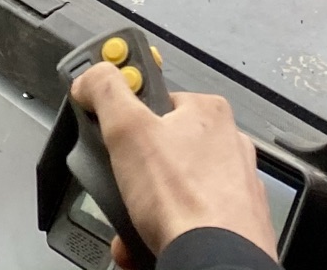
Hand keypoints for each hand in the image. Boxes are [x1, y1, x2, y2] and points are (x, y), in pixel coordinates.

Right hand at [70, 62, 277, 265]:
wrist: (216, 260)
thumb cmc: (185, 201)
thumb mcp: (128, 130)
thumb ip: (106, 92)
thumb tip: (93, 74)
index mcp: (207, 112)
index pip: (156, 99)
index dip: (125, 117)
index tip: (108, 129)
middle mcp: (227, 144)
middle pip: (161, 150)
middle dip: (132, 174)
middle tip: (119, 187)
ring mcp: (232, 185)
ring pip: (173, 189)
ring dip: (145, 206)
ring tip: (133, 220)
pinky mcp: (233, 221)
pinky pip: (189, 218)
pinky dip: (166, 229)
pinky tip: (150, 239)